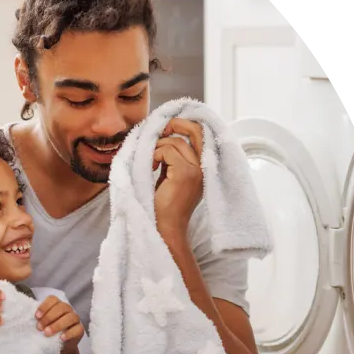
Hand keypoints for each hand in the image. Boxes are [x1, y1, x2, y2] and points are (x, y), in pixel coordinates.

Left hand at [35, 295, 84, 353]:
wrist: (59, 346)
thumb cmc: (48, 331)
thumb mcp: (42, 324)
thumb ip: (38, 319)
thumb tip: (27, 318)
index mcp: (57, 305)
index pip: (53, 299)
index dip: (44, 306)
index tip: (36, 317)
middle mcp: (67, 309)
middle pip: (61, 307)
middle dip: (49, 317)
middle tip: (40, 328)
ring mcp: (75, 319)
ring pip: (70, 317)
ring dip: (57, 325)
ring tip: (47, 333)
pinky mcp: (80, 330)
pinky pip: (77, 329)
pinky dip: (69, 333)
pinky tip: (61, 338)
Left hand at [153, 118, 203, 237]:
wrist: (164, 229)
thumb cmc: (162, 206)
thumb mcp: (170, 176)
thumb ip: (172, 158)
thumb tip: (163, 134)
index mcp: (203, 168)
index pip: (201, 135)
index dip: (186, 124)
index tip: (167, 126)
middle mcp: (204, 168)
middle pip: (195, 130)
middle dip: (175, 124)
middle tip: (157, 130)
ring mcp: (196, 170)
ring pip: (175, 141)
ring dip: (157, 146)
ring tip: (150, 162)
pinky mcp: (184, 174)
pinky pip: (166, 150)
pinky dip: (153, 155)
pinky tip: (150, 168)